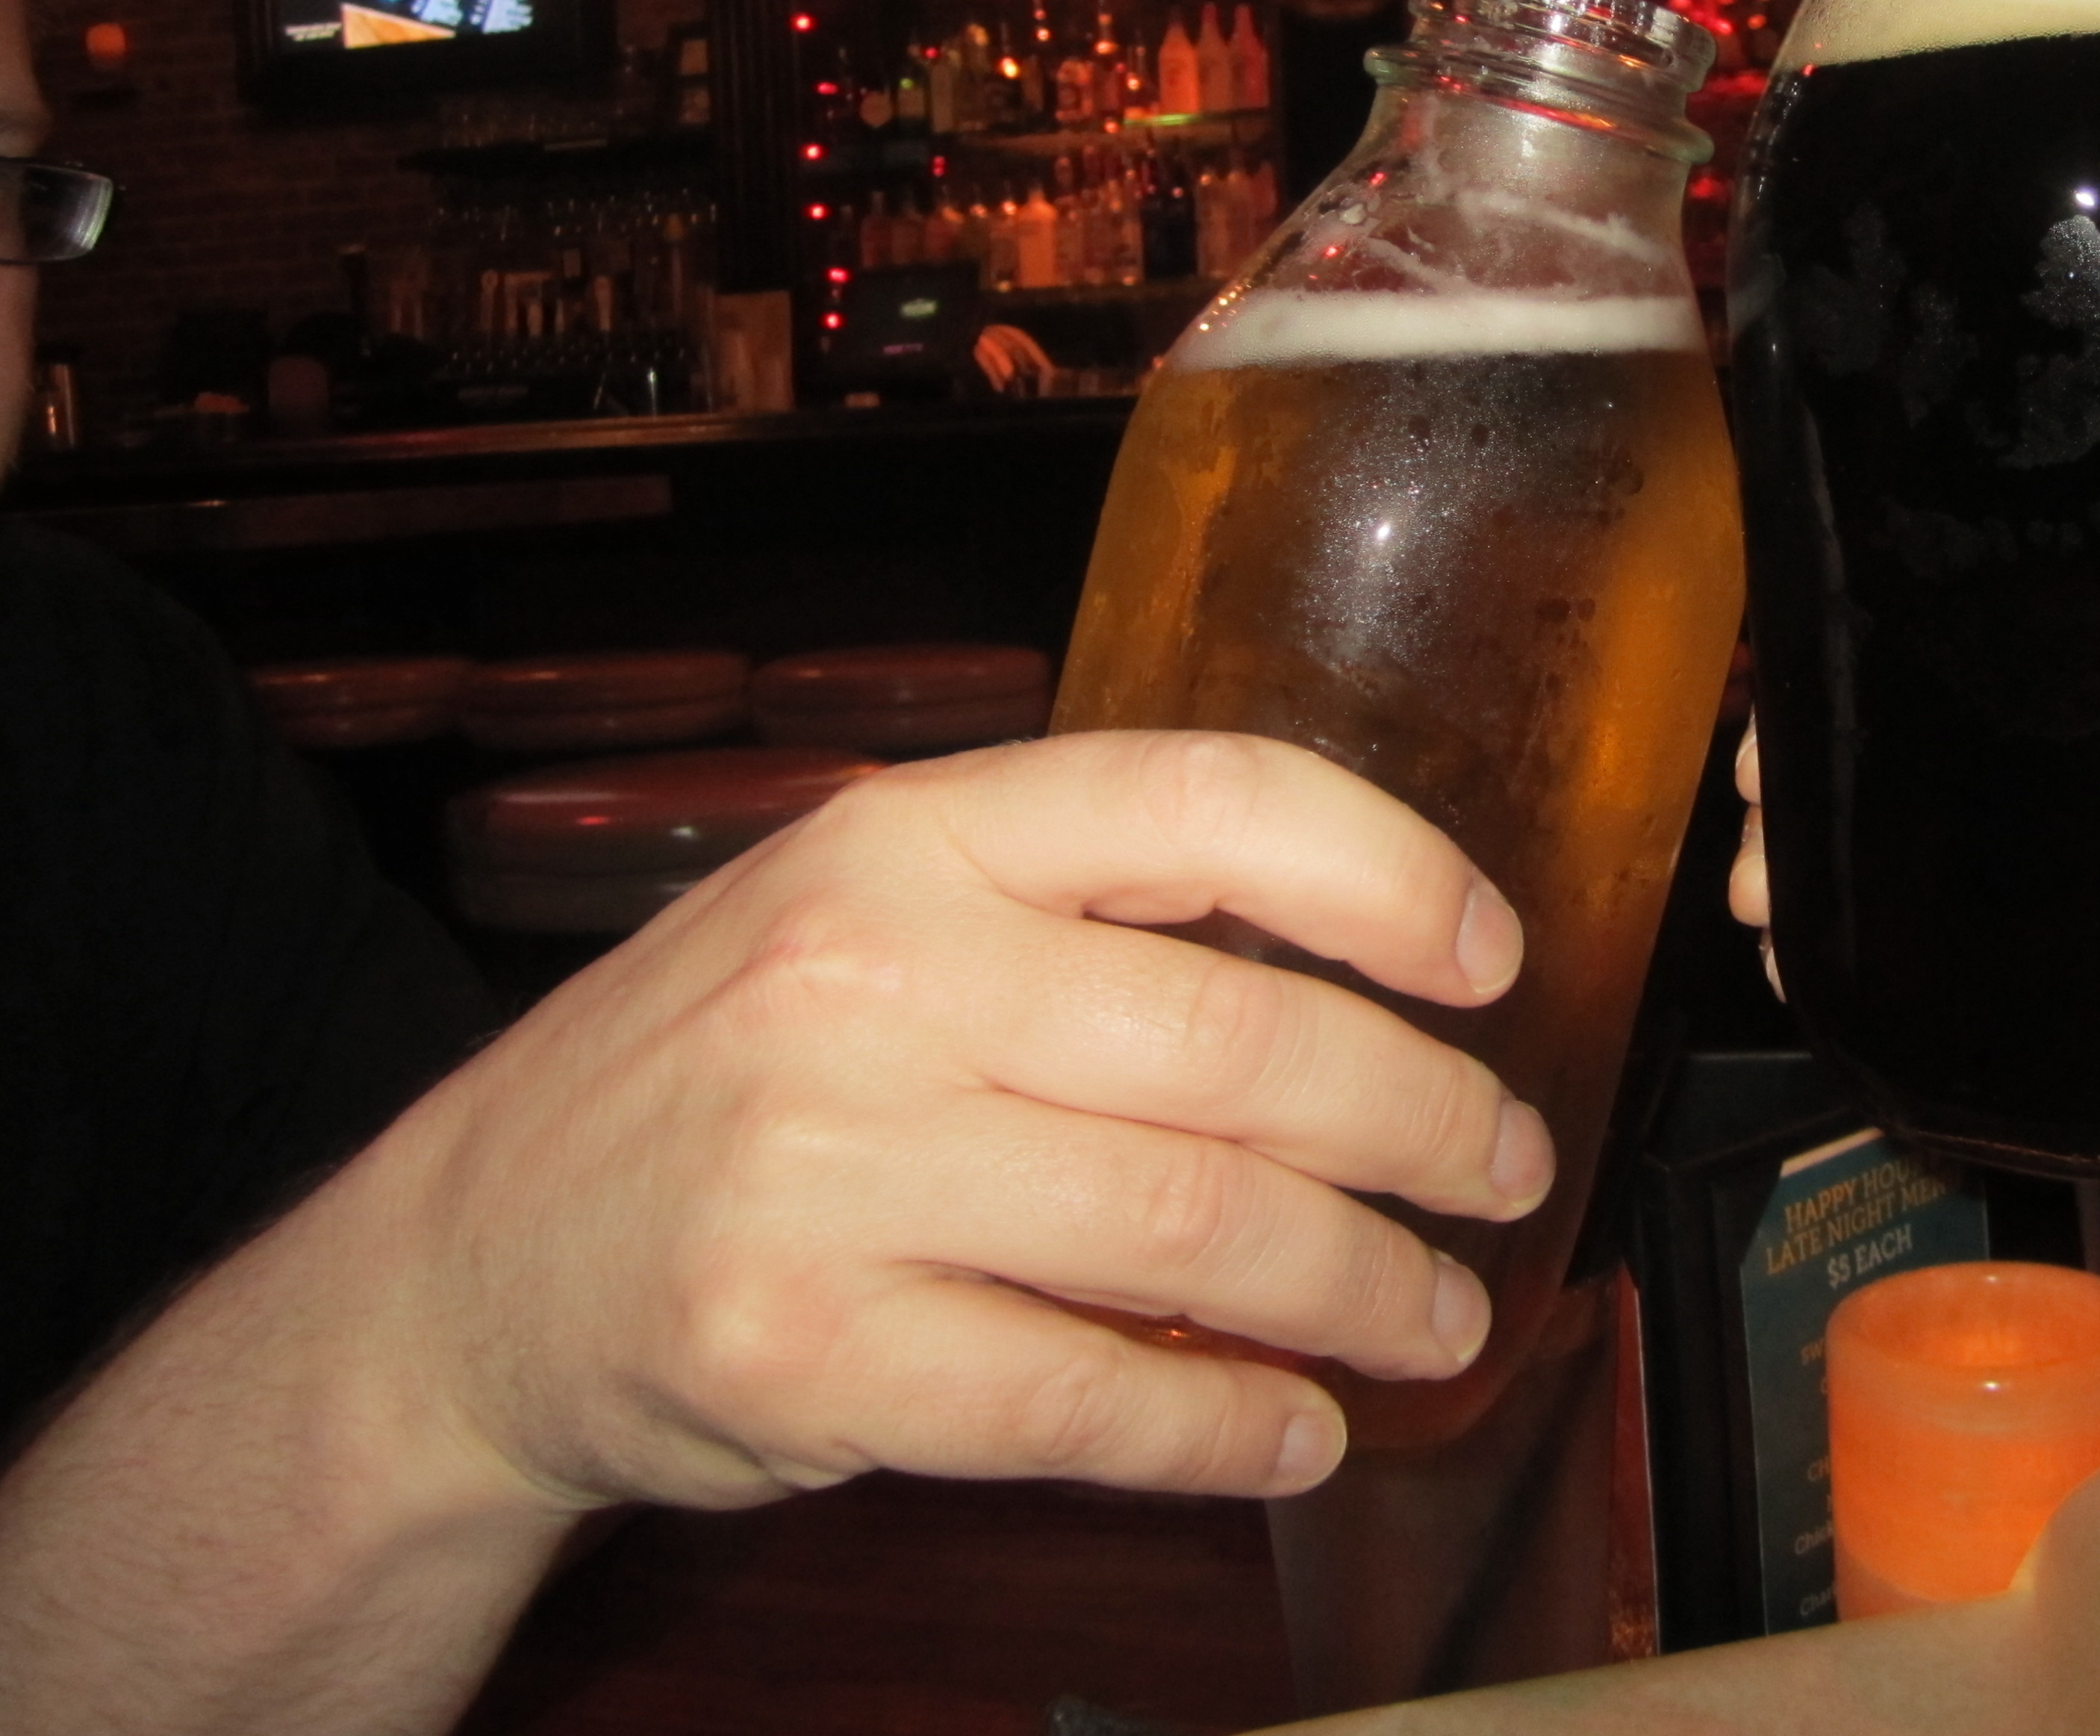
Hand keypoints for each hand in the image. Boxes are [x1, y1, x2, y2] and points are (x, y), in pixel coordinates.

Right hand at [283, 731, 1557, 1517]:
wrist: (464, 1267)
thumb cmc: (717, 1073)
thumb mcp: (860, 916)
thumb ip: (1070, 916)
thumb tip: (1358, 982)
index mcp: (907, 841)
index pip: (1206, 802)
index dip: (1387, 874)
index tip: (1492, 958)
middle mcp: (868, 980)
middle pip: (1240, 1045)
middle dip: (1422, 1121)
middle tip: (1505, 1170)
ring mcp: (827, 1169)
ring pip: (1189, 1227)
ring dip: (1358, 1286)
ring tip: (1439, 1312)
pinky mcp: (802, 1351)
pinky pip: (1081, 1397)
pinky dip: (1221, 1426)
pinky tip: (1296, 1427)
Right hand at [1725, 673, 2099, 1141]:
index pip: (2000, 655)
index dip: (1885, 653)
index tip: (1807, 668)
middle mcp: (2098, 793)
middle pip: (1922, 764)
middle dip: (1810, 775)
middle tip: (1757, 803)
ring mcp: (2083, 903)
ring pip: (1921, 879)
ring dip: (1821, 886)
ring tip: (1764, 907)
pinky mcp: (2092, 1009)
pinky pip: (1966, 994)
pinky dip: (1882, 992)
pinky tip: (1815, 992)